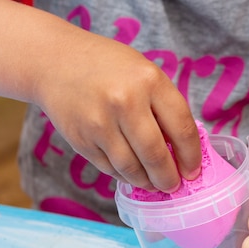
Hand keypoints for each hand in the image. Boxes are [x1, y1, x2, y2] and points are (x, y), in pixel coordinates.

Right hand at [36, 31, 201, 191]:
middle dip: (168, 178)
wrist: (55, 61)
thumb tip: (180, 150)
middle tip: (173, 186)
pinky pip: (109, 168)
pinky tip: (131, 173)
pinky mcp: (81, 140)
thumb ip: (163, 106)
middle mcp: (125, 102)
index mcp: (149, 81)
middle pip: (155, 155)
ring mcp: (99, 123)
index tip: (193, 171)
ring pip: (131, 168)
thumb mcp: (144, 73)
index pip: (181, 128)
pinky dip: (124, 176)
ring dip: (146, 182)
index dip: (191, 156)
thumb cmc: (108, 66)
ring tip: (153, 184)